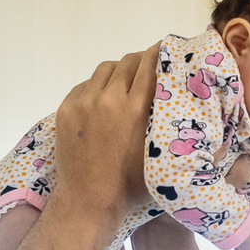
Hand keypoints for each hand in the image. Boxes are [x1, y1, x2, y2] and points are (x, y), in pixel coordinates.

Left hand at [52, 44, 158, 218]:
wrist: (89, 200)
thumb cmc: (132, 185)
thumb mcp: (159, 153)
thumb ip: (168, 124)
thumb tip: (183, 100)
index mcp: (135, 109)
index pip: (150, 65)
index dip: (160, 54)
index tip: (166, 50)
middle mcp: (110, 99)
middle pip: (127, 62)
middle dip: (140, 61)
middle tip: (148, 67)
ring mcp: (84, 102)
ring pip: (105, 69)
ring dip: (118, 72)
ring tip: (124, 83)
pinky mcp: (66, 109)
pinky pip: (85, 85)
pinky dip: (97, 88)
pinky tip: (104, 100)